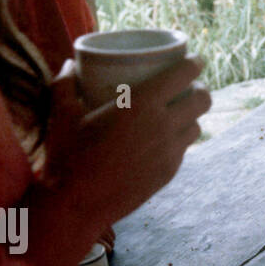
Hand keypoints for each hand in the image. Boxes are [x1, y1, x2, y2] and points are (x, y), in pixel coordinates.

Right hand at [43, 57, 211, 234]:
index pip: (185, 74)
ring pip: (197, 126)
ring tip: (179, 112)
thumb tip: (69, 63)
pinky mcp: (169, 173)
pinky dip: (179, 140)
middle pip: (203, 99)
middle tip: (187, 87)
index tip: (194, 59)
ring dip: (192, 116)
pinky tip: (167, 140)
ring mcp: (170, 152)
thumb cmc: (66, 156)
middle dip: (199, 89)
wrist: (75, 206)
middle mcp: (164, 125)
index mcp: (142, 104)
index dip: (195, 63)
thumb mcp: (61, 115)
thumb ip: (64, 84)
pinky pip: (183, 149)